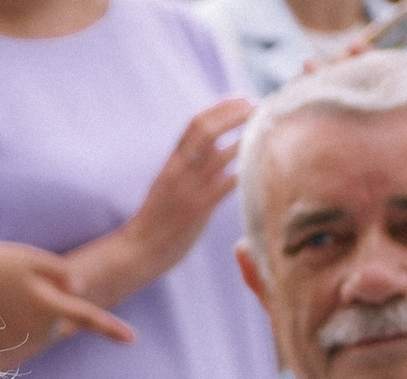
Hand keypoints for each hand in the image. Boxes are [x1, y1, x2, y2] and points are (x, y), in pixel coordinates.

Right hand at [0, 242, 135, 368]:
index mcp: (46, 303)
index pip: (87, 316)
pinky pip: (12, 349)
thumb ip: (57, 271)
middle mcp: (34, 330)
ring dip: (25, 322)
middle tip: (15, 291)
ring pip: (34, 338)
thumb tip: (80, 289)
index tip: (132, 340)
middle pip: (57, 326)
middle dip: (49, 311)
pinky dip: (4, 336)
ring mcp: (15, 347)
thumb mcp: (22, 256)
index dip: (110, 329)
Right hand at [101, 98, 255, 289]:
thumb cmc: (157, 221)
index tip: (243, 99)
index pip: (195, 123)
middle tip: (259, 109)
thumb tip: (214, 151)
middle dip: (236, 114)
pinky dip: (247, 171)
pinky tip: (263, 166)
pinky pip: (228, 184)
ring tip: (268, 133)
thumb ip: (188, 167)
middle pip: (207, 130)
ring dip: (248, 140)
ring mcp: (188, 190)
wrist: (138, 251)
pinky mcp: (198, 209)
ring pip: (222, 154)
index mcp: (171, 163)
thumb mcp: (167, 186)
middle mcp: (178, 171)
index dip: (221, 107)